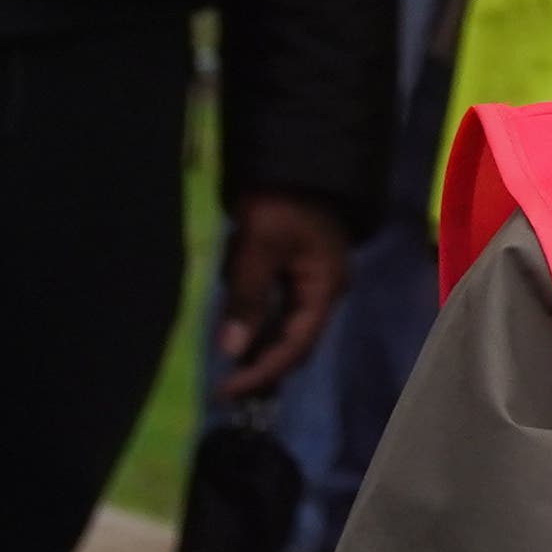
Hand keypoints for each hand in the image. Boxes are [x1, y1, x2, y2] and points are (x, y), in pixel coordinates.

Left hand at [215, 187, 357, 402]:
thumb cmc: (279, 202)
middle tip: (226, 388)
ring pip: (288, 330)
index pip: (294, 346)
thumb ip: (246, 299)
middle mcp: (325, 292)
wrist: (294, 161)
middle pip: (296, 344)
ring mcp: (315, 283)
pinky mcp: (301, 273)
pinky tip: (239, 335)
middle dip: (263, 367)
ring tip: (229, 369)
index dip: (261, 372)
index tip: (226, 390)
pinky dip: (261, 326)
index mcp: (324, 288)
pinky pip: (282, 311)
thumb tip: (232, 351)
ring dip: (260, 349)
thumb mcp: (258, 248)